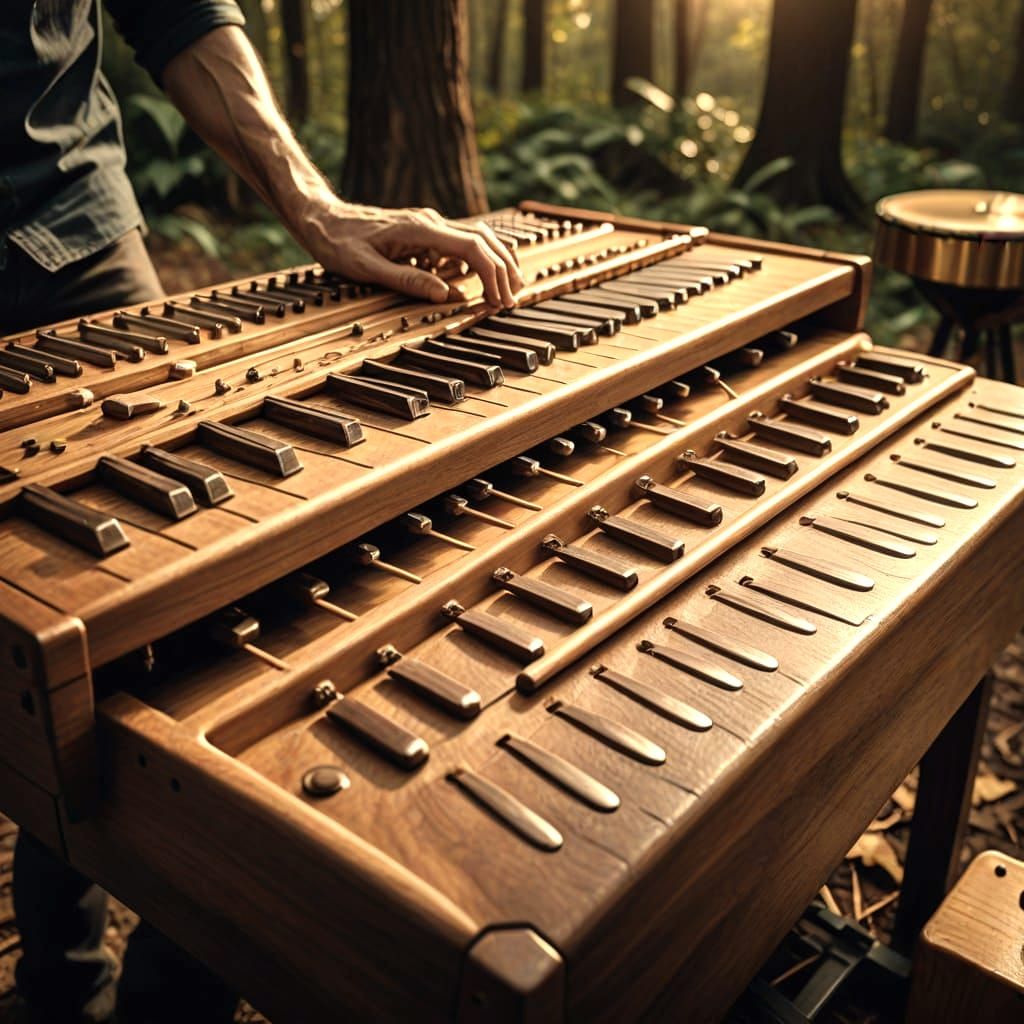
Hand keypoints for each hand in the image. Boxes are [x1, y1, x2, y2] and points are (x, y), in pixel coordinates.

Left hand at [299, 201, 523, 307]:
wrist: (321, 217)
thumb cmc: (338, 243)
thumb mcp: (365, 268)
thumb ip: (407, 281)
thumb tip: (447, 295)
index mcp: (420, 230)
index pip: (472, 247)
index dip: (492, 274)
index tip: (500, 299)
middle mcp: (431, 222)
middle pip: (485, 240)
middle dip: (505, 269)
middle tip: (513, 299)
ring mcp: (430, 225)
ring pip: (479, 238)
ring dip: (497, 262)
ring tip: (507, 289)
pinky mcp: (426, 232)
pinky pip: (462, 243)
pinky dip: (478, 261)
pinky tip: (476, 282)